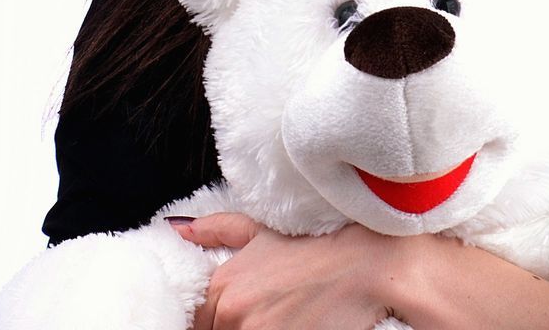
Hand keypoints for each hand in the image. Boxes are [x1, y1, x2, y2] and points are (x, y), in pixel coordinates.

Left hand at [173, 213, 400, 329]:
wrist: (367, 263)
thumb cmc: (319, 245)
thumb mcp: (264, 230)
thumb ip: (218, 230)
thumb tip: (180, 229)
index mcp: (224, 288)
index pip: (197, 323)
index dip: (214, 320)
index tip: (235, 315)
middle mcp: (235, 316)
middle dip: (238, 326)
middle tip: (268, 313)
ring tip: (285, 318)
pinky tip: (296, 325)